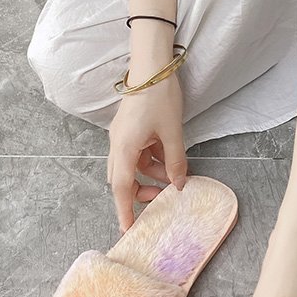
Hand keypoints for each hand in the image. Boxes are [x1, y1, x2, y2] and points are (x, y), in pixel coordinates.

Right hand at [107, 73, 186, 231]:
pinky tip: (167, 160)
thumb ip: (175, 162)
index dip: (125, 210)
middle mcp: (118, 144)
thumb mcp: (173, 133)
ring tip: (172, 178)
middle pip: (123, 179)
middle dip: (139, 193)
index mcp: (124, 148)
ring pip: (132, 167)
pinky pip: (137, 154)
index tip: (127, 229)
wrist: (152, 66)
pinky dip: (150, 161)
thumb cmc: (160, 97)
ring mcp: (122, 136)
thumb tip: (178, 185)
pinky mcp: (129, 130)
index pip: (122, 188)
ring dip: (149, 176)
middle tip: (159, 200)